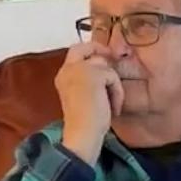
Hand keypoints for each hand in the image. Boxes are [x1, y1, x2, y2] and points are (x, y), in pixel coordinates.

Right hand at [54, 42, 123, 164]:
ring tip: (112, 104)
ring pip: (105, 66)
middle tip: (114, 58)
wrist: (82, 134)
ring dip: (113, 85)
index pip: (76, 52)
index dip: (91, 51)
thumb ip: (89, 80)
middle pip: (87, 47)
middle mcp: (68, 68)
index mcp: (63, 76)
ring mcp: (79, 69)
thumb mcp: (84, 96)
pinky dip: (117, 93)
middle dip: (102, 50)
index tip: (105, 57)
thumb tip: (106, 68)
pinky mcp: (93, 74)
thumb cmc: (84, 123)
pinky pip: (113, 77)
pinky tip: (113, 108)